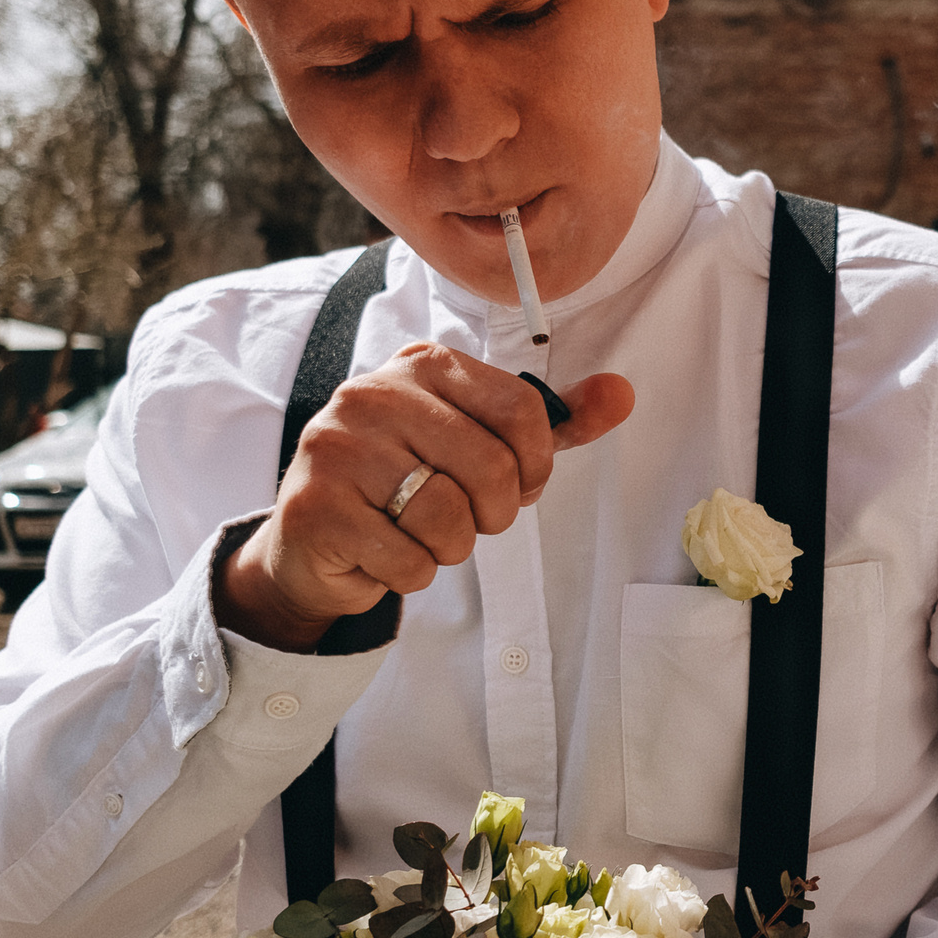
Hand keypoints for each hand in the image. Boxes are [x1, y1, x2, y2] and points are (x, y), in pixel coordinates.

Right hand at [219, 343, 633, 650]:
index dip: (537, 464)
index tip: (522, 485)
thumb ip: (552, 422)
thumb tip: (622, 394)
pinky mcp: (316, 508)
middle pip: (490, 466)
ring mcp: (336, 448)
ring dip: (451, 547)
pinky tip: (387, 554)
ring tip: (421, 534)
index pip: (521, 409)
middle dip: (495, 514)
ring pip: (448, 518)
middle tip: (470, 521)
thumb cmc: (408, 485)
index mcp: (424, 364)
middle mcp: (373, 394)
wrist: (314, 542)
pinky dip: (412, 572)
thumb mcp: (484, 442)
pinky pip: (408, 560)